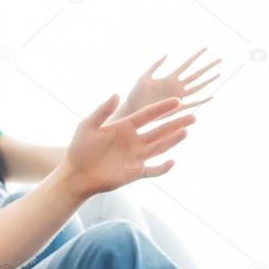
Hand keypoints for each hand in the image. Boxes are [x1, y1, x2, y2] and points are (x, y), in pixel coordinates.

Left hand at [63, 95, 195, 196]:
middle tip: (193, 114)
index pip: (147, 115)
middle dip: (176, 123)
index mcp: (124, 126)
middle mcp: (134, 140)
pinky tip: (172, 162)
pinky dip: (163, 168)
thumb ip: (102, 111)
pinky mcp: (135, 172)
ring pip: (160, 147)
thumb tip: (117, 94)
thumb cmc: (79, 149)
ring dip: (173, 140)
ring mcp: (136, 156)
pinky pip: (153, 170)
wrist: (75, 174)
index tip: (177, 100)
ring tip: (186, 131)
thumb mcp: (87, 126)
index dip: (162, 108)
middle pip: (159, 130)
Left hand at [115, 48, 220, 120]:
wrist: (132, 111)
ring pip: (197, 87)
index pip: (186, 64)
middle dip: (207, 67)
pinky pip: (192, 104)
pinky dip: (202, 101)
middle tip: (220, 59)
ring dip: (208, 81)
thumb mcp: (145, 77)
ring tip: (219, 73)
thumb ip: (155, 65)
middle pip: (196, 75)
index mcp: (169, 78)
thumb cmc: (135, 94)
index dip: (196, 56)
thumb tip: (167, 53)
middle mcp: (176, 87)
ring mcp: (178, 97)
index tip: (206, 47)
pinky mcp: (177, 108)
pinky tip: (212, 97)